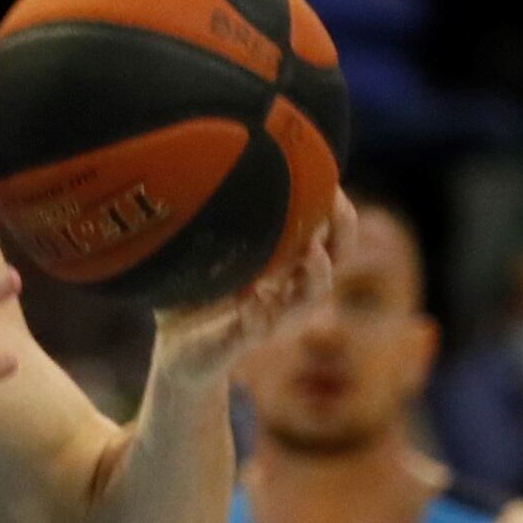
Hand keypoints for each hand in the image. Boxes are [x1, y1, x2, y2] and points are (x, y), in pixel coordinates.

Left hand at [151, 190, 357, 387]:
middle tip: (336, 207)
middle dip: (342, 233)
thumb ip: (212, 223)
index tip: (332, 181)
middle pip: (334, 260)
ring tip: (310, 250)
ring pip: (308, 297)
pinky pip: (258, 328)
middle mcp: (286, 290)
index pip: (326, 235)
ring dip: (314, 273)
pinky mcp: (243, 341)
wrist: (179, 352)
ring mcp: (270, 317)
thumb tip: (205, 170)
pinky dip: (257, 312)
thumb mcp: (205, 255)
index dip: (336, 210)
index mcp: (283, 267)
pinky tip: (251, 296)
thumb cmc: (195, 296)